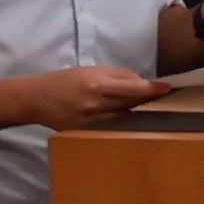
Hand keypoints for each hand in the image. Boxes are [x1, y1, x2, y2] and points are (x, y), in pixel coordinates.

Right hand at [14, 62, 164, 127]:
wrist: (35, 99)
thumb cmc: (66, 80)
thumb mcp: (92, 70)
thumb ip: (120, 76)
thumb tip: (144, 84)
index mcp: (97, 86)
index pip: (135, 89)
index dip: (153, 90)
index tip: (167, 89)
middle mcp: (96, 106)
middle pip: (133, 105)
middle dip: (148, 101)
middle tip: (161, 98)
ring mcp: (91, 123)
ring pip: (125, 119)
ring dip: (137, 113)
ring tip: (146, 109)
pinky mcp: (87, 133)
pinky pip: (112, 128)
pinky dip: (122, 123)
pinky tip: (129, 119)